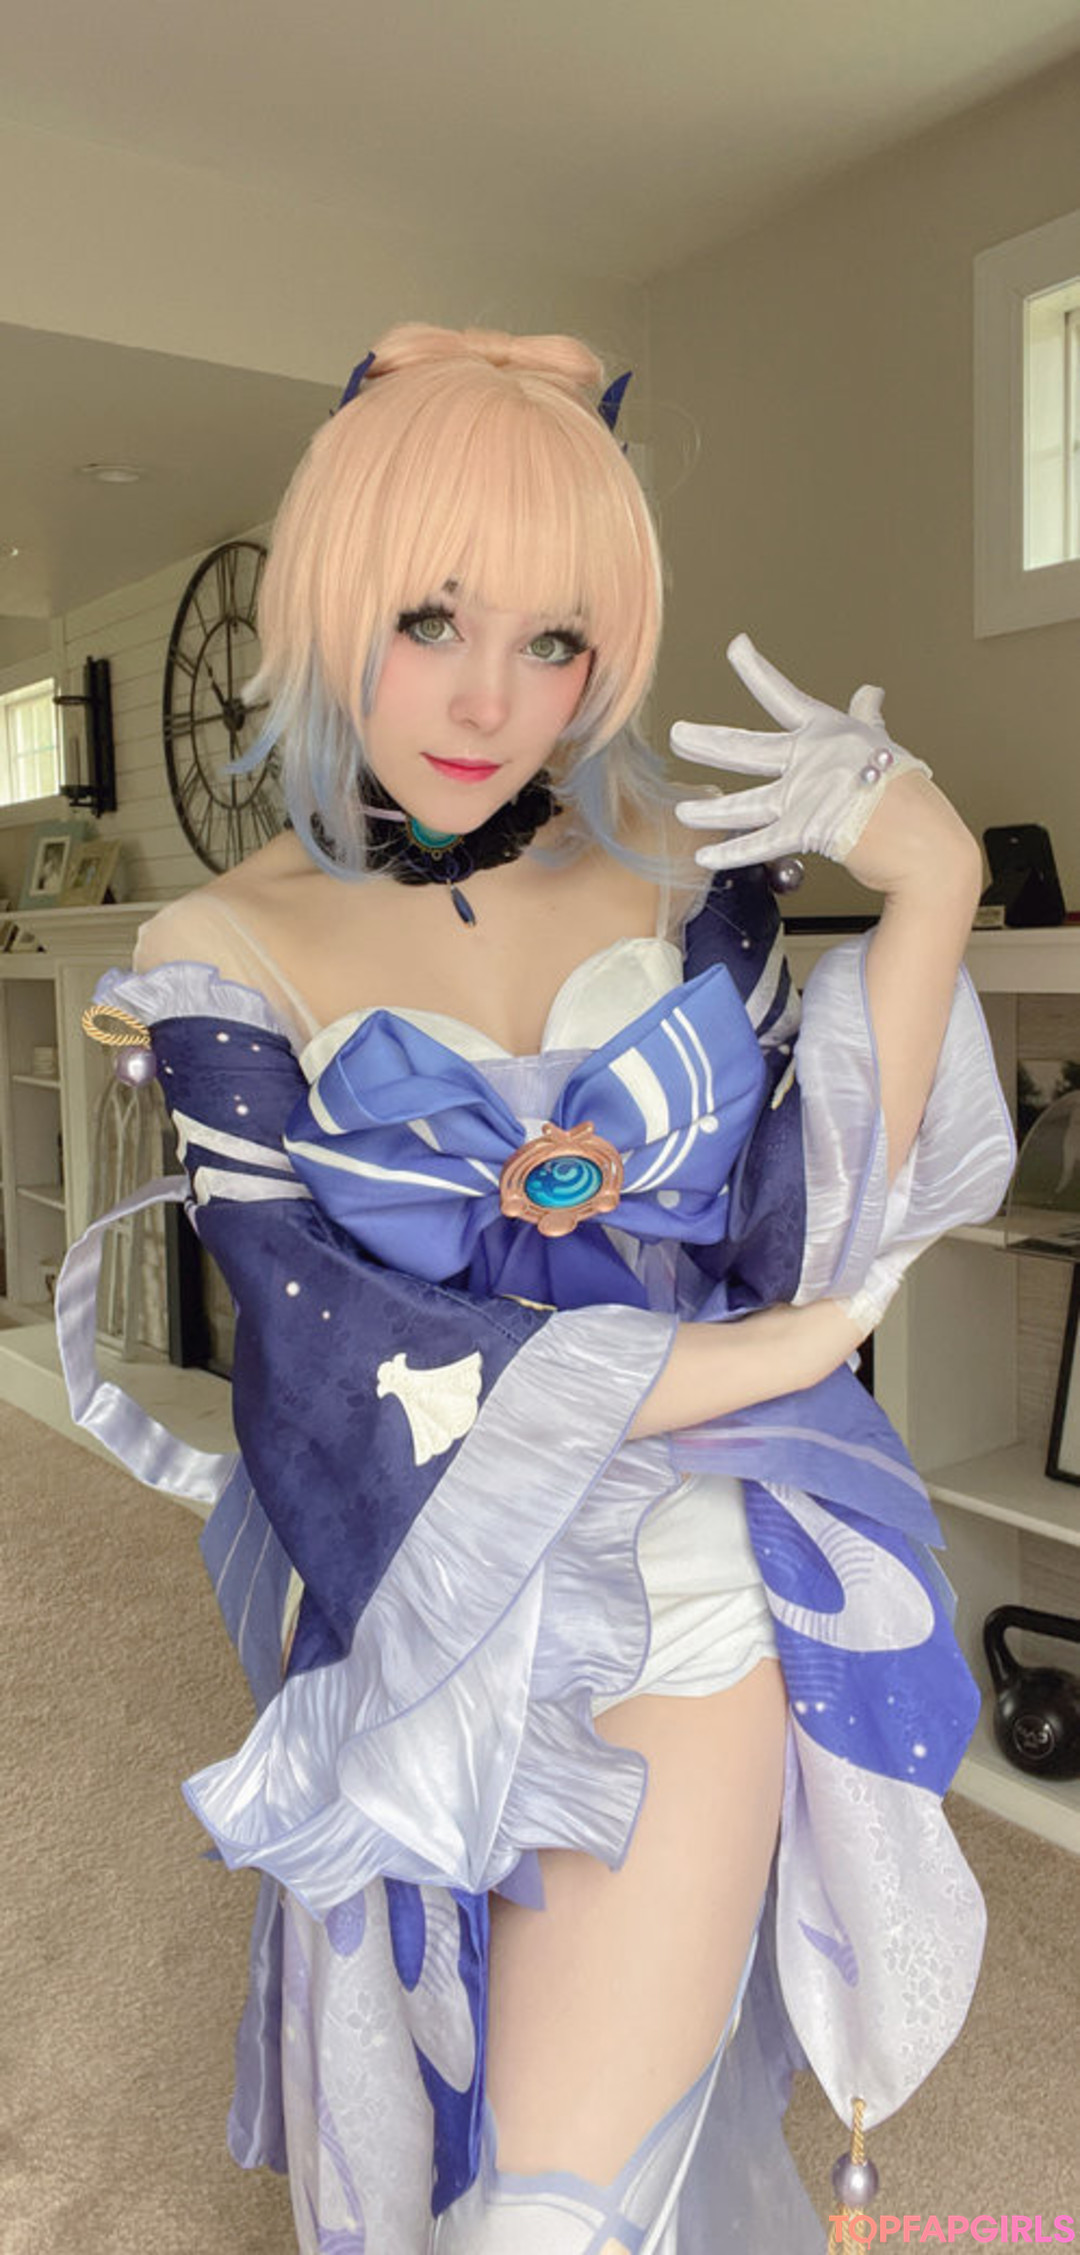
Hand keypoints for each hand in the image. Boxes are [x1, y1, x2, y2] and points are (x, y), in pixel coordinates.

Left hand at [671, 635, 932, 876]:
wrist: (926, 842)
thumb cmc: (907, 797)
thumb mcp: (884, 744)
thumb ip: (866, 718)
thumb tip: (871, 692)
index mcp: (826, 733)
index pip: (783, 695)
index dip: (756, 669)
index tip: (735, 647)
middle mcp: (810, 760)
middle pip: (745, 747)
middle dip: (705, 741)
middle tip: (676, 735)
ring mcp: (806, 795)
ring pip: (744, 802)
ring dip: (709, 810)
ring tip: (682, 810)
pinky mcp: (805, 831)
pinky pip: (759, 843)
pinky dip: (731, 852)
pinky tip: (704, 856)